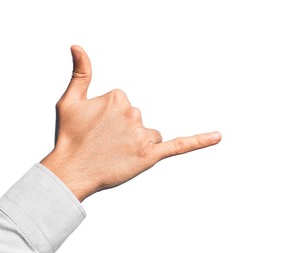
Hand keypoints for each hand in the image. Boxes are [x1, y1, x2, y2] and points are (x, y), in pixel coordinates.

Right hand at [41, 45, 220, 201]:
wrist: (71, 171)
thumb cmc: (69, 137)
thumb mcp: (69, 101)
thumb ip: (80, 73)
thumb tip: (78, 47)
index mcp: (117, 97)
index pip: (123, 104)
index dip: (109, 119)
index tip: (96, 129)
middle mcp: (132, 113)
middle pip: (137, 119)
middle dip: (122, 131)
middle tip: (102, 143)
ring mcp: (142, 136)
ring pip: (148, 135)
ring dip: (135, 143)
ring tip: (113, 153)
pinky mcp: (149, 156)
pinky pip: (178, 146)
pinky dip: (199, 141)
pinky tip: (217, 136)